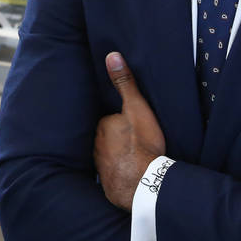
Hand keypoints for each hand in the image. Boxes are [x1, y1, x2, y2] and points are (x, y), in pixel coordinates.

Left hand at [94, 52, 166, 211]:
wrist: (144, 183)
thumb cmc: (142, 144)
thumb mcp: (137, 108)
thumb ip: (125, 83)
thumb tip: (112, 56)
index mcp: (103, 126)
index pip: (109, 119)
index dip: (120, 120)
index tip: (131, 123)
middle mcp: (96, 146)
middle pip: (106, 136)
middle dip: (116, 137)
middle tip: (134, 138)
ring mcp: (100, 166)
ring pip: (108, 155)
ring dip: (117, 155)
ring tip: (133, 155)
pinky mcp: (108, 183)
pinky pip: (113, 173)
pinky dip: (120, 171)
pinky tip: (130, 173)